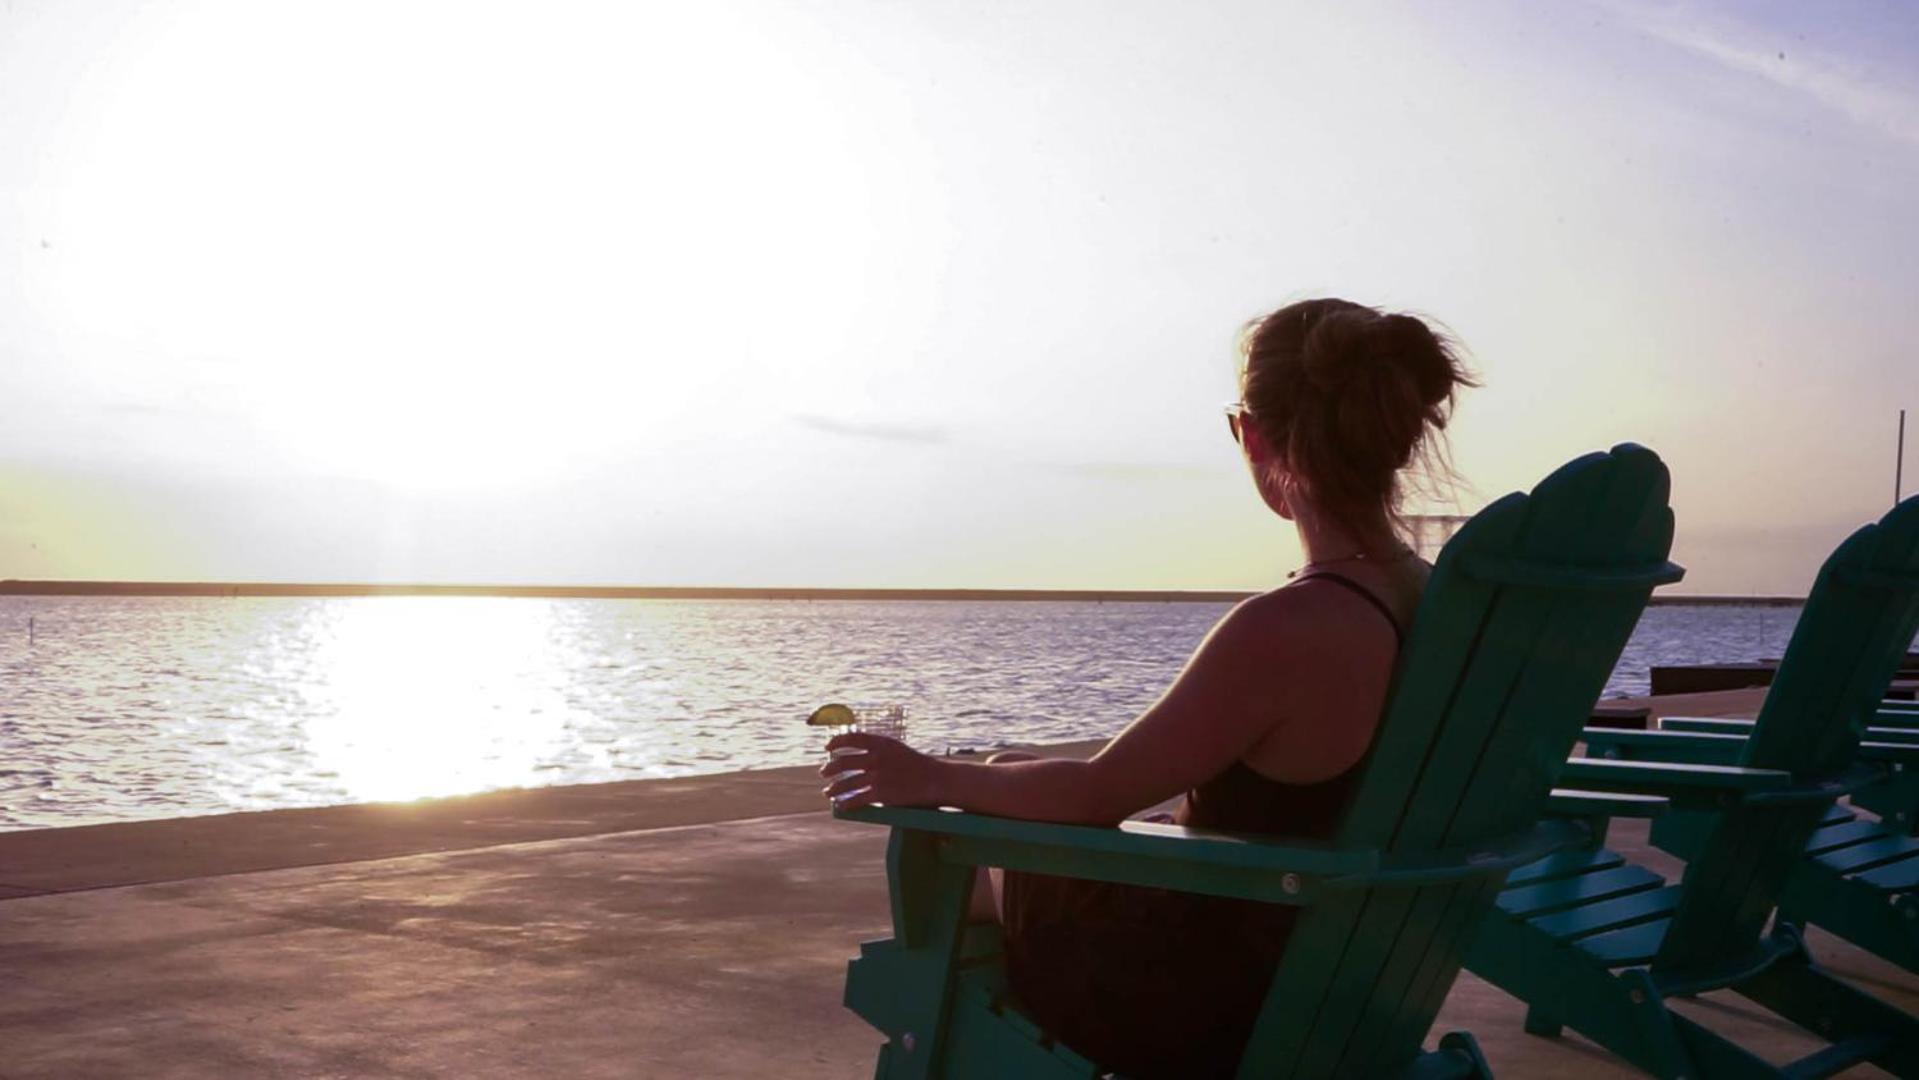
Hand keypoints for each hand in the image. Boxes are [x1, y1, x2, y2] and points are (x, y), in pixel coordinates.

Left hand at [819, 732, 942, 810]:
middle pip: (843, 762)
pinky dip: (846, 803)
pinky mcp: (881, 794)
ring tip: (828, 792)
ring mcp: (878, 776)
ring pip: (846, 783)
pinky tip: (840, 806)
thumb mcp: (897, 749)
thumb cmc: (917, 765)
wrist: (936, 780)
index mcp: (881, 743)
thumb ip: (878, 749)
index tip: (828, 748)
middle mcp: (876, 758)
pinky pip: (856, 799)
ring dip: (834, 788)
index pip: (851, 738)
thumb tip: (858, 753)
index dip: (836, 742)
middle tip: (824, 772)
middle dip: (830, 768)